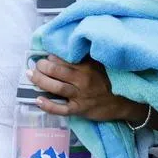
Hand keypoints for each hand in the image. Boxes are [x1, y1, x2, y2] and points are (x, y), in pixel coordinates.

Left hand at [29, 55, 144, 123]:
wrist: (126, 101)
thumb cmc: (110, 80)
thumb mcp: (99, 63)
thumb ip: (85, 56)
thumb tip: (67, 48)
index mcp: (86, 66)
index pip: (63, 59)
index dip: (50, 57)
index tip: (45, 56)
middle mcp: (82, 79)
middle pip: (55, 71)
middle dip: (41, 66)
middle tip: (35, 65)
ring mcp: (81, 95)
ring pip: (56, 87)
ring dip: (40, 81)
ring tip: (31, 76)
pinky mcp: (80, 109)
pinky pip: (61, 109)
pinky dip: (48, 106)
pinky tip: (38, 100)